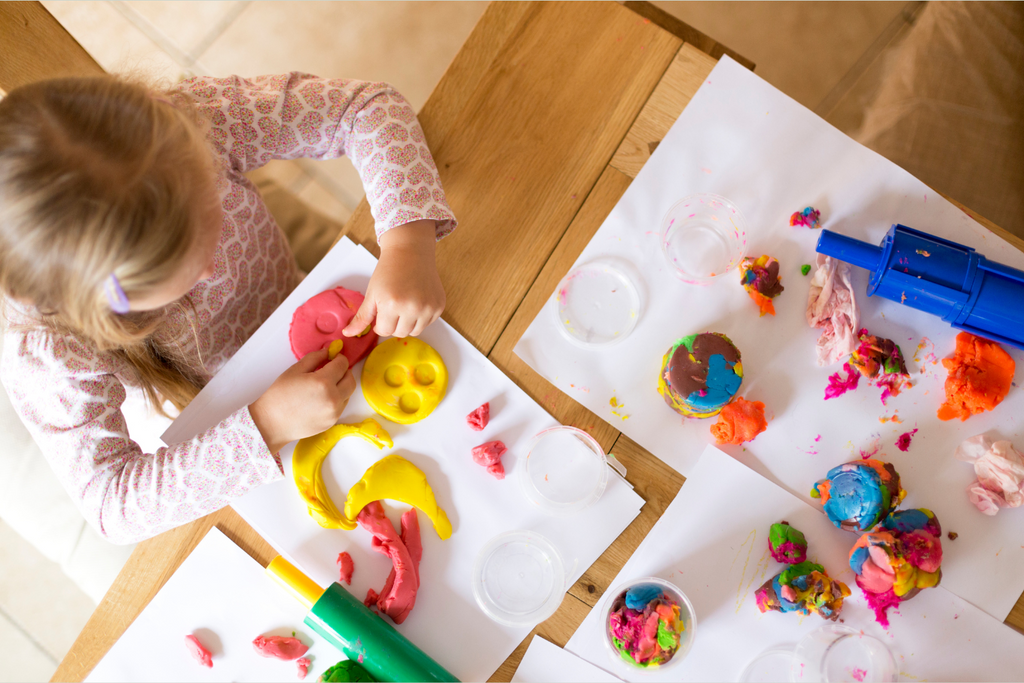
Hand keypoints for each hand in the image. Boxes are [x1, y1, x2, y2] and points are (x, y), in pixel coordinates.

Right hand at [249, 350, 355, 452]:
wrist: (272, 423)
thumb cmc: (279, 395)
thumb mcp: (295, 370)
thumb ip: (315, 358)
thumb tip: (328, 351)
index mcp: (323, 383)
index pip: (342, 365)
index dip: (339, 358)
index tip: (334, 357)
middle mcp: (333, 398)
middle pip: (351, 380)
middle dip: (344, 372)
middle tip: (332, 369)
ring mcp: (334, 412)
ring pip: (348, 393)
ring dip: (342, 385)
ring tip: (325, 384)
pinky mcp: (332, 422)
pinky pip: (341, 405)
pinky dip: (337, 398)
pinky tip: (322, 397)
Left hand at [342, 219, 444, 337]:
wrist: (410, 252)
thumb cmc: (388, 271)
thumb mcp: (372, 293)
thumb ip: (362, 317)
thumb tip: (347, 334)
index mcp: (392, 304)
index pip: (385, 331)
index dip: (380, 323)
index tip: (382, 310)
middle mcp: (413, 308)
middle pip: (400, 333)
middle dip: (394, 324)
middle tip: (393, 306)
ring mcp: (428, 308)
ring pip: (415, 331)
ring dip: (407, 323)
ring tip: (404, 304)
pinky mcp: (439, 306)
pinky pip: (428, 322)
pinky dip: (421, 316)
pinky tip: (417, 299)